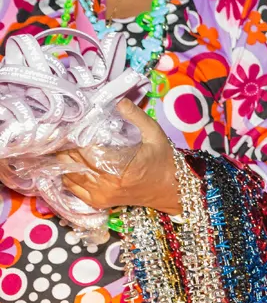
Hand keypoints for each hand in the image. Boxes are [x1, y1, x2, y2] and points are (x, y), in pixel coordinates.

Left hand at [60, 99, 181, 215]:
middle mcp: (108, 184)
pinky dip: (66, 173)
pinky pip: (72, 186)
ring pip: (69, 174)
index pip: (87, 151)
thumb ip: (136, 116)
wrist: (169, 188)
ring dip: (64, 159)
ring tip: (62, 143)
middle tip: (62, 131)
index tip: (73, 123)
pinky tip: (67, 160)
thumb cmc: (162, 158)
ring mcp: (101, 195)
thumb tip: (119, 101)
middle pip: (74, 162)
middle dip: (66, 146)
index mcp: (122, 167)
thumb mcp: (154, 133)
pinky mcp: (97, 201)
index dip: (76, 137)